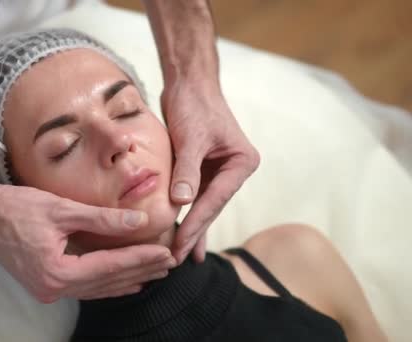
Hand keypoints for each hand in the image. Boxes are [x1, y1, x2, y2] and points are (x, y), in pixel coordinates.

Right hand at [0, 184, 175, 302]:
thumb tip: (138, 222)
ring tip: (155, 272)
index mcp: (55, 272)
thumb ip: (102, 219)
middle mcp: (52, 288)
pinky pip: (85, 287)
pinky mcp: (46, 283)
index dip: (139, 259)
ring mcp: (48, 289)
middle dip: (140, 271)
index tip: (165, 252)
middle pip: (106, 282)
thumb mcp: (62, 210)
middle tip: (169, 262)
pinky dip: (108, 283)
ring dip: (127, 279)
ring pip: (98, 288)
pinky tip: (125, 281)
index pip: (109, 267)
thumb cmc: (16, 208)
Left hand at [162, 79, 259, 263]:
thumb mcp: (191, 137)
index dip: (196, 223)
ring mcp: (218, 170)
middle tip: (176, 258)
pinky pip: (194, 196)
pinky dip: (186, 212)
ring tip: (182, 256)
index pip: (216, 199)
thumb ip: (188, 170)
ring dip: (191, 228)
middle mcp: (233, 169)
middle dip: (193, 231)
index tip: (179, 244)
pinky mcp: (202, 168)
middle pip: (211, 206)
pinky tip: (184, 233)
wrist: (188, 82)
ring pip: (203, 205)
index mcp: (241, 162)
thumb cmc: (194, 104)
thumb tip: (182, 202)